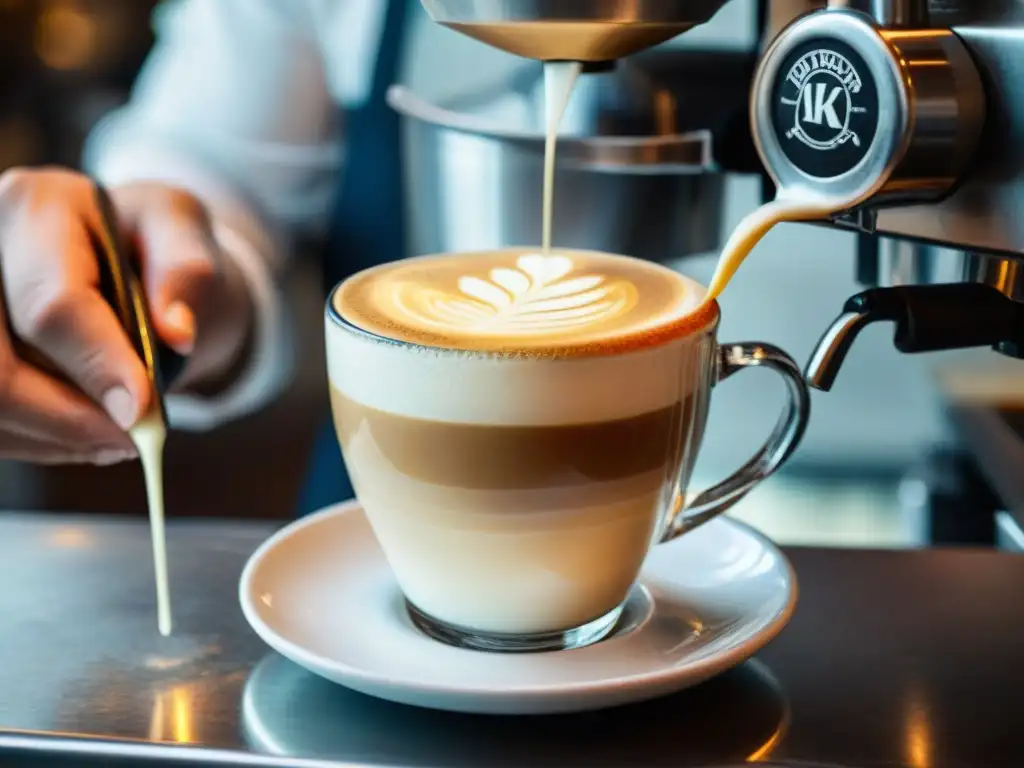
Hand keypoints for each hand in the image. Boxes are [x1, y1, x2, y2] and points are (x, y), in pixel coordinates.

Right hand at [0, 168, 253, 464]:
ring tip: (117, 437)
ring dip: (55, 438)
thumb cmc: (150, 241)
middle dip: (69, 419)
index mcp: (36, 209)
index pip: (55, 307)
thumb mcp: (184, 229)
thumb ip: (187, 265)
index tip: (142, 411)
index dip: (98, 367)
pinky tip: (84, 433)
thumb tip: (177, 331)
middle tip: (131, 440)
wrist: (118, 256)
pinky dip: (40, 441)